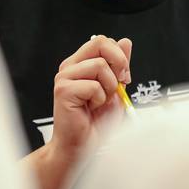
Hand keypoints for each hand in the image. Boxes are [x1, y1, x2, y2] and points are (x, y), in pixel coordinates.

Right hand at [24, 35, 131, 188]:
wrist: (80, 147)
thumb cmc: (95, 122)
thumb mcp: (115, 88)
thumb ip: (119, 65)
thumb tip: (125, 42)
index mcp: (81, 63)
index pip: (102, 41)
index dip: (119, 55)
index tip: (124, 75)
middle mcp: (71, 67)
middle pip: (100, 42)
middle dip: (118, 63)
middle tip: (119, 82)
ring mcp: (65, 77)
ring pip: (100, 65)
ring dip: (109, 87)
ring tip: (99, 101)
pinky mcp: (63, 90)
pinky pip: (93, 86)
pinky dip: (100, 99)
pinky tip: (90, 108)